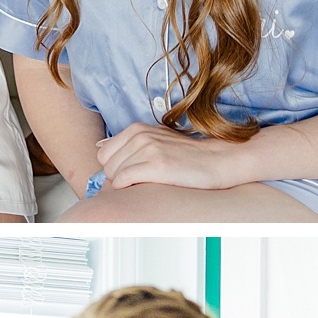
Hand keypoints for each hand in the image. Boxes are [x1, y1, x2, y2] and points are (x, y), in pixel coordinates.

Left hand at [96, 123, 241, 192]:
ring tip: (145, 182)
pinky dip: (127, 188)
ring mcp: (148, 149)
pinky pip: (123, 181)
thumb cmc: (186, 155)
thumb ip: (128, 142)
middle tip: (138, 180)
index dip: (113, 167)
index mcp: (137, 129)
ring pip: (114, 174)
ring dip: (125, 183)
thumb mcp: (155, 139)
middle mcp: (140, 136)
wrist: (216, 160)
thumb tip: (100, 145)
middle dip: (117, 176)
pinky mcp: (156, 165)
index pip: (103, 153)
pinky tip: (144, 186)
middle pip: (106, 165)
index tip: (129, 172)